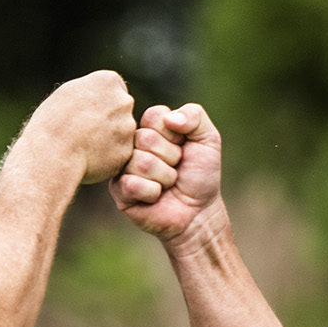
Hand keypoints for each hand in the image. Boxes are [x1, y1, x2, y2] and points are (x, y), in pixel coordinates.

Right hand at [25, 70, 135, 184]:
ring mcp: (128, 126)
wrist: (53, 153)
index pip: (113, 88)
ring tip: (83, 143)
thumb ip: (90, 90)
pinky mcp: (127, 150)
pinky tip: (89, 156)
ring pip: (121, 131)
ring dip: (109, 137)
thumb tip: (100, 94)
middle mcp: (124, 101)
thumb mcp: (68, 92)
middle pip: (120, 108)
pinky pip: (119, 151)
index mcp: (109, 81)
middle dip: (107, 117)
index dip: (97, 100)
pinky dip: (108, 155)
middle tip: (83, 128)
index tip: (83, 110)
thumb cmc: (52, 122)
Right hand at [110, 103, 223, 249]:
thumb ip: (194, 115)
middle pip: (145, 138)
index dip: (174, 134)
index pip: (154, 115)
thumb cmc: (201, 174)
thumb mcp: (208, 139)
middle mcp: (134, 145)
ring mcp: (124, 167)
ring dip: (164, 177)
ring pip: (140, 162)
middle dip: (170, 157)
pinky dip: (153, 193)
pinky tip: (156, 197)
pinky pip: (132, 184)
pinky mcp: (119, 190)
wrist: (199, 211)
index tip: (182, 146)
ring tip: (168, 184)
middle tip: (176, 168)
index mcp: (151, 128)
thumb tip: (169, 118)